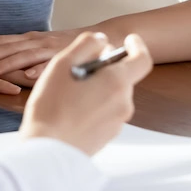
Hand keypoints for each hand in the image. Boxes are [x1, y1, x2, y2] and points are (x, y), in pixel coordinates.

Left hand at [0, 30, 82, 78]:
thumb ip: (24, 54)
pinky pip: (50, 64)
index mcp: (28, 39)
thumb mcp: (40, 47)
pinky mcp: (64, 58)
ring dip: (6, 63)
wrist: (100, 38)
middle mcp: (36, 41)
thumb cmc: (64, 47)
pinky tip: (28, 76)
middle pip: (6, 47)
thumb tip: (0, 63)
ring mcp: (50, 48)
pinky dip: (39, 69)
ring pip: (24, 55)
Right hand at [19, 32, 152, 155]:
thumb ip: (86, 45)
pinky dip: (94, 104)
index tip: (129, 40)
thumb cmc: (52, 106)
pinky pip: (106, 112)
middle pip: (123, 77)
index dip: (137, 46)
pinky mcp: (108, 136)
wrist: (48, 150)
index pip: (142, 59)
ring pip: (113, 94)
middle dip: (105, 68)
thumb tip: (102, 41)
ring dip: (98, 87)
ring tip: (69, 92)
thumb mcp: (62, 64)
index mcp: (116, 82)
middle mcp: (124, 103)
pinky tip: (71, 109)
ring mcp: (118, 122)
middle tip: (78, 69)